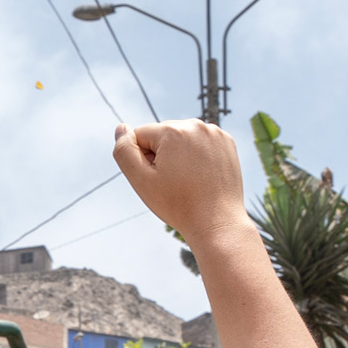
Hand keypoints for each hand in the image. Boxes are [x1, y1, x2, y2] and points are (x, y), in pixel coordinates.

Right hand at [110, 120, 253, 246]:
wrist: (217, 223)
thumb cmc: (178, 205)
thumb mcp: (141, 181)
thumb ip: (124, 151)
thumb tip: (121, 128)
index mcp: (172, 131)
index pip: (140, 135)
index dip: (143, 160)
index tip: (159, 179)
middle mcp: (195, 125)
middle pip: (162, 135)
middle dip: (162, 155)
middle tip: (174, 182)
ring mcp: (214, 132)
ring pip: (182, 138)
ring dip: (179, 154)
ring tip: (188, 180)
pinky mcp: (226, 141)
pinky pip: (200, 142)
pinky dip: (198, 155)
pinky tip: (202, 175)